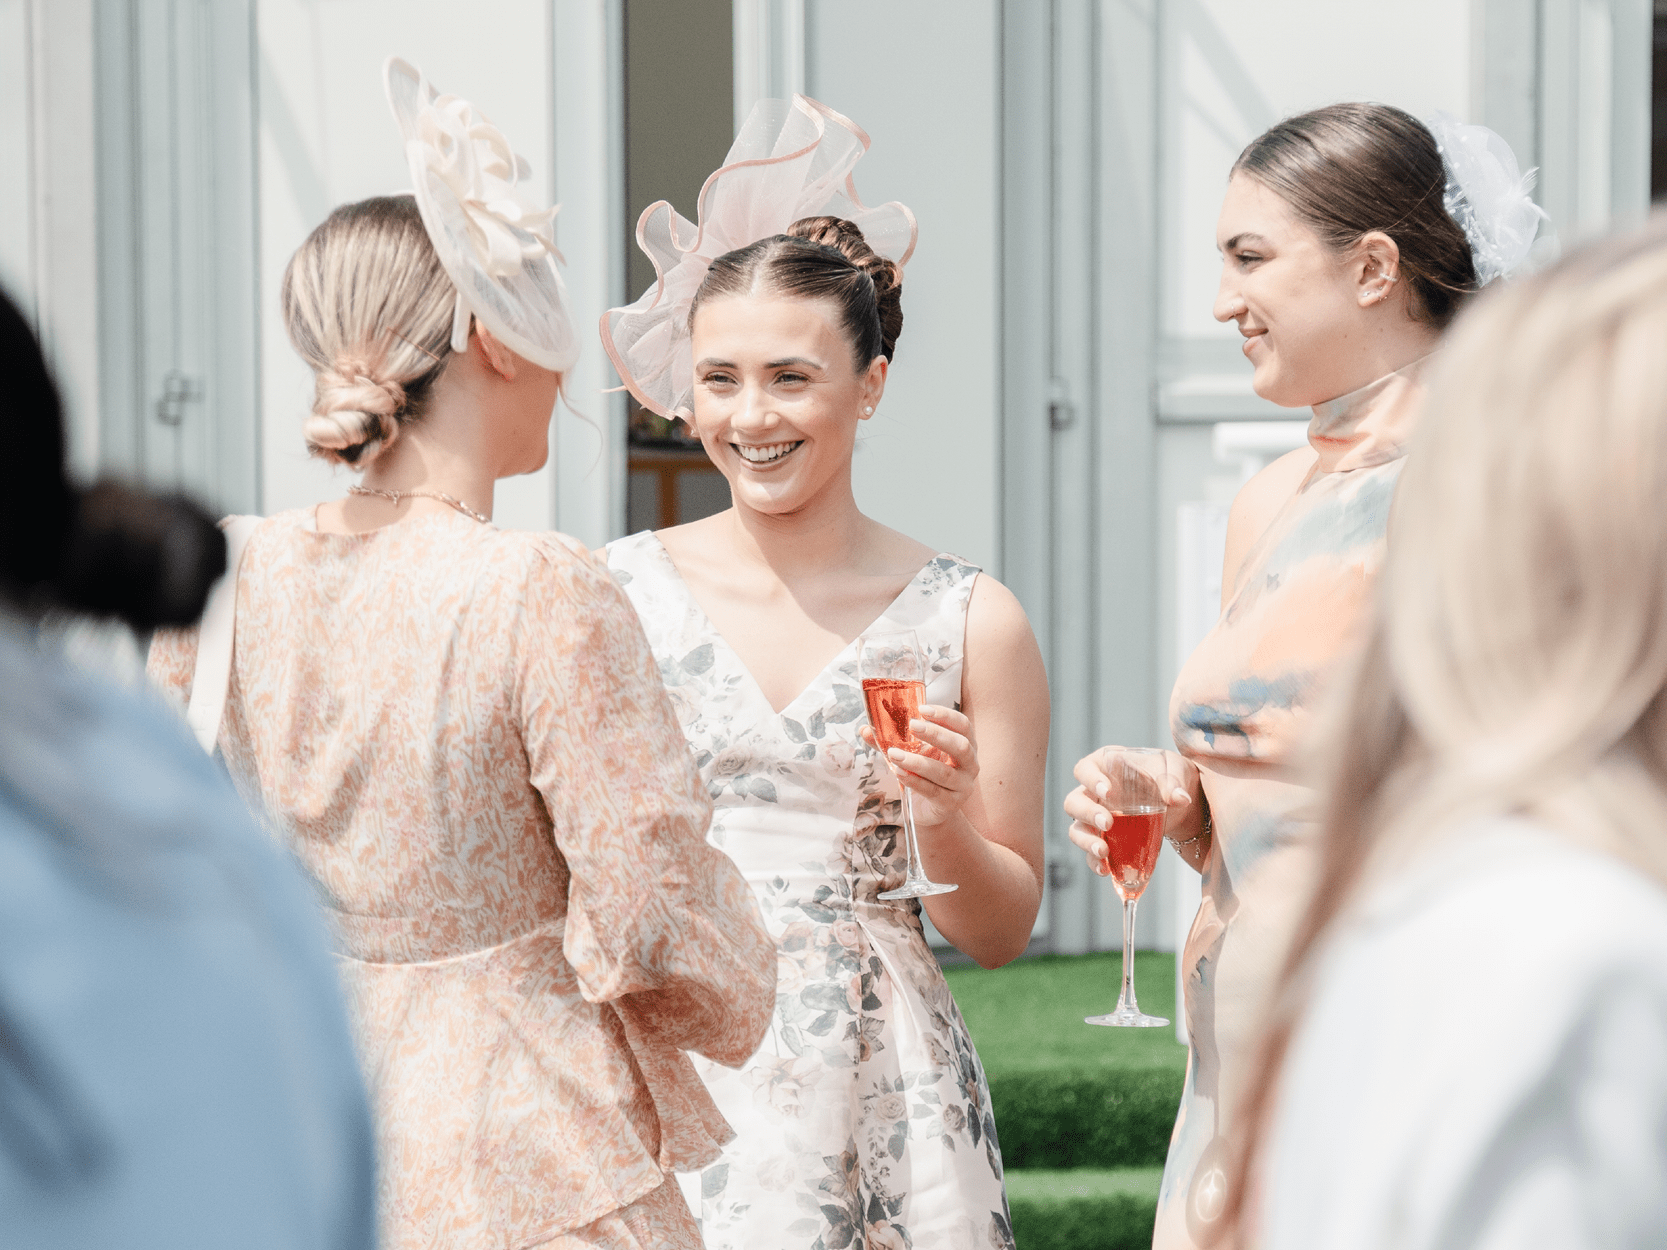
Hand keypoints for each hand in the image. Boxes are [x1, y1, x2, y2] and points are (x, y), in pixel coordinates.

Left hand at [860, 705, 978, 827]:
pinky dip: (914, 781)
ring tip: (894, 754)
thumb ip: (891, 741)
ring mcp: (962, 786)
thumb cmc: (924, 774)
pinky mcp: (951, 804)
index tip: (922, 708)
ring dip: (917, 761)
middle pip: (960, 746)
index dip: (945, 715)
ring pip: (944, 772)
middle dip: (936, 734)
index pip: (962, 725)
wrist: (929, 810)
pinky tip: (898, 773)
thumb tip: (864, 729)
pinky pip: (933, 791)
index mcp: (966, 744)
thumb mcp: (912, 753)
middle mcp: (970, 764)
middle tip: (912, 725)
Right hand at [1064, 745, 1199, 877]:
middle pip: (1074, 802)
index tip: (1107, 790)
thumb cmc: (1172, 777)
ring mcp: (1097, 817)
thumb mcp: (1175, 772)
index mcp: (1106, 767)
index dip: (1090, 779)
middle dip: (1087, 814)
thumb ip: (1173, 783)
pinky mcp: (1105, 839)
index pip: (1085, 769)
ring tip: (1103, 851)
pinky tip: (1106, 870)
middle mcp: (1094, 792)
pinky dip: (1095, 862)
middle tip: (1108, 823)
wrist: (1181, 804)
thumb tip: (1179, 798)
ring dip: (1086, 841)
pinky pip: (1091, 852)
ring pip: (1077, 829)